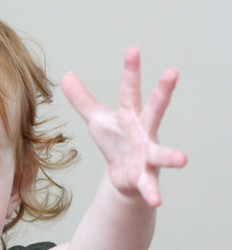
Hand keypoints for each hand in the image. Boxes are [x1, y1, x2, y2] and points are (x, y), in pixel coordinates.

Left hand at [61, 47, 186, 207]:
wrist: (123, 177)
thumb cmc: (115, 143)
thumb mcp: (96, 120)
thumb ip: (82, 100)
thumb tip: (66, 74)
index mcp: (130, 116)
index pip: (129, 89)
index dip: (130, 70)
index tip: (133, 49)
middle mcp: (143, 131)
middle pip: (154, 109)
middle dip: (162, 92)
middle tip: (173, 72)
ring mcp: (147, 154)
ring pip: (161, 152)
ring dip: (171, 156)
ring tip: (183, 159)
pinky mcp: (144, 176)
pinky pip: (149, 185)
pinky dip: (152, 192)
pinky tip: (157, 200)